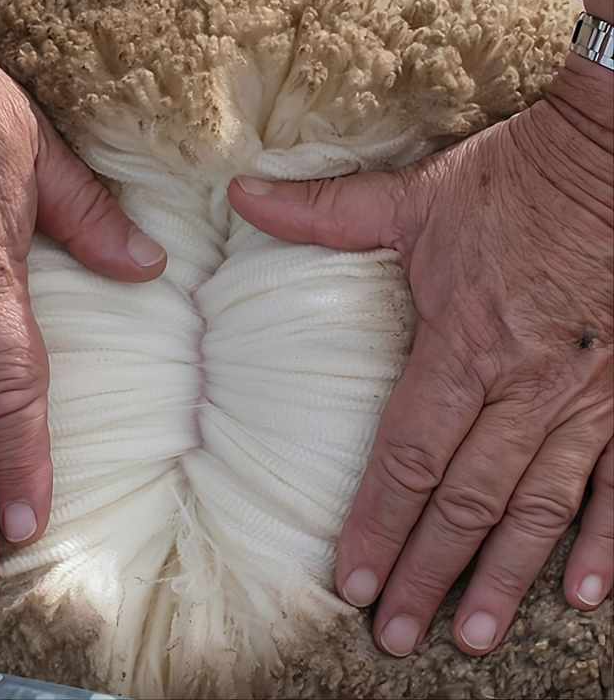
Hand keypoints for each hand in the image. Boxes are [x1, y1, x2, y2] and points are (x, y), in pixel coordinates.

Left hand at [229, 54, 612, 654]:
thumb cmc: (512, 179)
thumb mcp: (413, 196)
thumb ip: (325, 212)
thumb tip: (238, 196)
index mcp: (462, 346)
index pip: (406, 456)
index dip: (373, 523)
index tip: (345, 581)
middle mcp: (525, 386)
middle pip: (465, 500)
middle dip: (424, 572)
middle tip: (394, 634)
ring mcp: (588, 397)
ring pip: (538, 507)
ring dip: (503, 577)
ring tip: (473, 636)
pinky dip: (605, 541)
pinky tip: (584, 593)